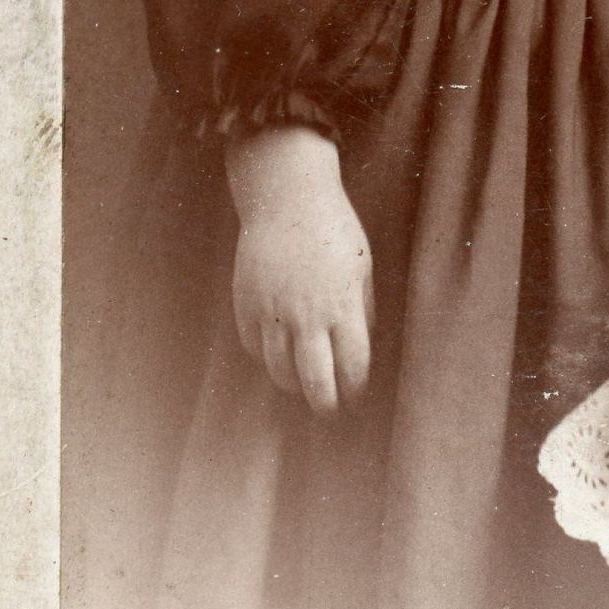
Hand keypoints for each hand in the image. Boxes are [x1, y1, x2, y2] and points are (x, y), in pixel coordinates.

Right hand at [225, 126, 373, 413]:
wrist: (287, 198)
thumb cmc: (333, 230)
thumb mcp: (362, 267)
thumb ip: (362, 309)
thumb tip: (361, 345)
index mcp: (343, 306)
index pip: (352, 365)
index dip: (355, 387)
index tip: (356, 394)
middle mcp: (307, 315)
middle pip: (315, 379)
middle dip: (325, 402)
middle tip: (329, 410)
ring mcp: (273, 311)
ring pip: (279, 370)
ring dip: (293, 384)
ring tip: (302, 386)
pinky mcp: (246, 304)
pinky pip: (254, 346)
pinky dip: (265, 356)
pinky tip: (276, 356)